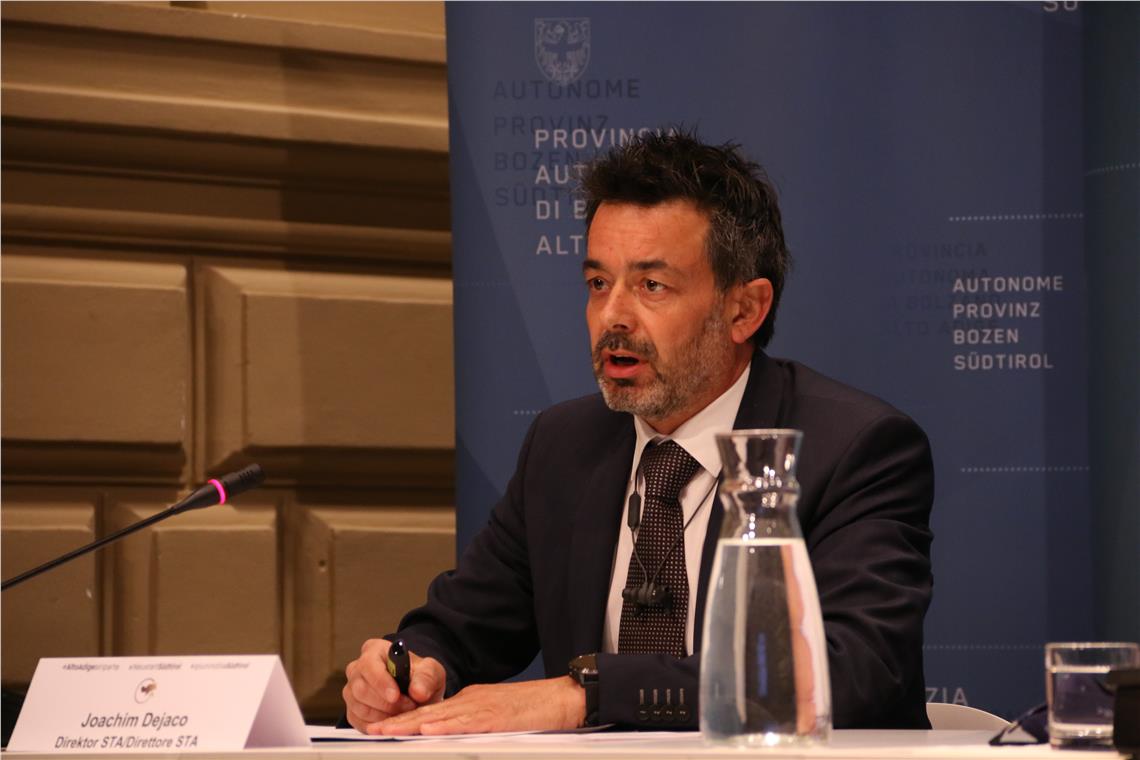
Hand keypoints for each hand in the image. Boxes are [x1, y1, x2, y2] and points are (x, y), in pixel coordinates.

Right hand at [343, 638, 445, 732]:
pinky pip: (358, 721)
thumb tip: (417, 692)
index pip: (369, 664)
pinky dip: (376, 725)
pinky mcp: (351, 710)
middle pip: (360, 688)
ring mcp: (351, 690)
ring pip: (358, 707)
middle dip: (385, 703)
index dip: (381, 682)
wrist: (416, 693)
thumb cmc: (418, 677)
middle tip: (407, 707)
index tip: (395, 695)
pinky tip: (392, 721)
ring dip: (382, 715)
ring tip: (403, 713)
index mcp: (374, 650)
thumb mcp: (430, 671)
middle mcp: (357, 669)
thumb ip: (426, 677)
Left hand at [370, 676, 584, 735]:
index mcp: (472, 700)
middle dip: (399, 722)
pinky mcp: (498, 718)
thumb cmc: (537, 711)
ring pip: (442, 717)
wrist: (567, 698)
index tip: (384, 728)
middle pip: (430, 712)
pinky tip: (428, 730)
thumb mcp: (499, 715)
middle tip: (374, 730)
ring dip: (412, 725)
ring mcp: (485, 707)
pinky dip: (445, 727)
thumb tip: (451, 735)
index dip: (406, 720)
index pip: (433, 711)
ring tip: (388, 732)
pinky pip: (467, 723)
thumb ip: (475, 722)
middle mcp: (473, 701)